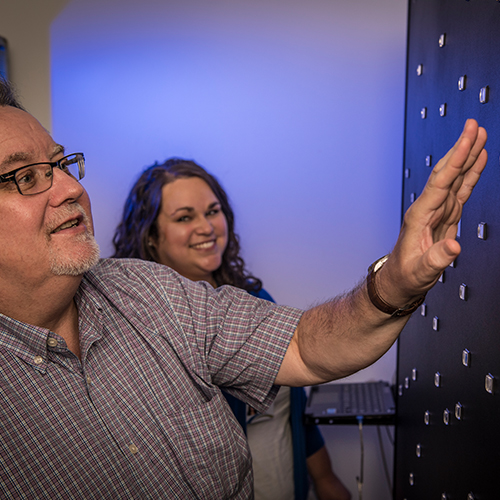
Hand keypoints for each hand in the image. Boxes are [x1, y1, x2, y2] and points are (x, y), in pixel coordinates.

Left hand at [380, 118, 486, 304]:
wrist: (398, 281)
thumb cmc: (405, 276)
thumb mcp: (420, 272)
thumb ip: (436, 259)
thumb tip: (453, 246)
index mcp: (420, 216)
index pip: (441, 181)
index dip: (457, 159)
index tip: (469, 139)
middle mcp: (428, 208)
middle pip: (447, 172)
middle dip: (461, 148)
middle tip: (475, 125)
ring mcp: (437, 210)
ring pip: (454, 177)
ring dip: (467, 156)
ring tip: (479, 135)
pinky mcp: (444, 216)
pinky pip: (459, 190)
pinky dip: (469, 174)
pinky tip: (477, 160)